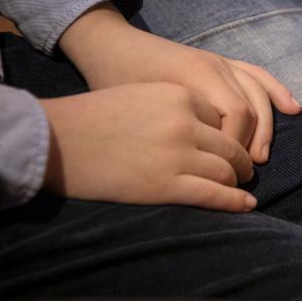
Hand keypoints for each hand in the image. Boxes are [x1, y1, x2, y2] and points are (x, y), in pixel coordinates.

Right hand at [41, 83, 257, 211]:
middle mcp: (184, 123)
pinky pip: (215, 195)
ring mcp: (178, 155)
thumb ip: (176, 108)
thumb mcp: (142, 96)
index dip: (230, 134)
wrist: (54, 141)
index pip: (224, 117)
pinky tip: (246, 204)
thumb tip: (206, 128)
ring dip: (238, 181)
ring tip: (242, 186)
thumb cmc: (92, 118)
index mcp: (179, 96)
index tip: (232, 145)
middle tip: (246, 169)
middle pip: (231, 145)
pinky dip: (235, 201)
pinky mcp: (167, 185)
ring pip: (227, 171)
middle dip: (242, 160)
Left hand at [58, 5, 300, 163]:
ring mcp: (221, 62)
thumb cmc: (114, 82)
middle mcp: (214, 66)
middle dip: (252, 142)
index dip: (235, 147)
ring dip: (266, 127)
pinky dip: (277, 92)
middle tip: (246, 171)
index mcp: (194, 76)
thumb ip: (172, 131)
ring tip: (262, 156)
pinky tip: (293, 109)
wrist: (111, 46)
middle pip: (251, 108)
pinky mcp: (223, 61)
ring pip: (259, 94)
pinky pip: (259, 76)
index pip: (235, 116)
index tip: (224, 172)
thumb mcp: (138, 109)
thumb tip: (200, 166)